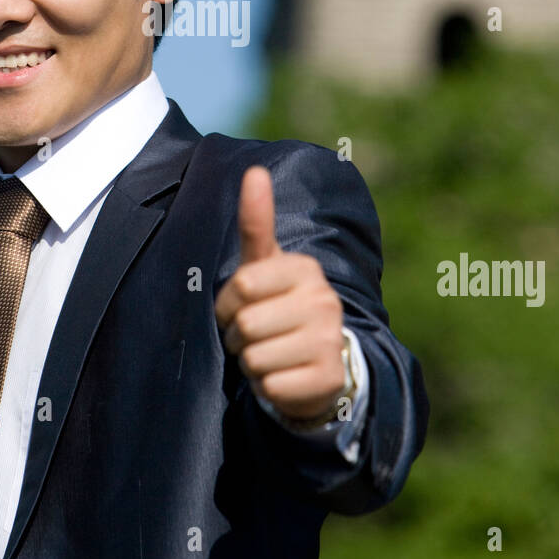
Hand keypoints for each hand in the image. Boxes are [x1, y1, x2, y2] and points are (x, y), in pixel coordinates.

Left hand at [214, 165, 348, 422]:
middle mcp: (324, 301)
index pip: (242, 285)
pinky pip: (271, 387)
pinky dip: (267, 387)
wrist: (317, 363)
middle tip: (257, 336)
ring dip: (252, 363)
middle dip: (238, 336)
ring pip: (256, 358)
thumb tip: (254, 170)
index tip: (244, 305)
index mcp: (305, 269)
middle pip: (246, 325)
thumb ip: (257, 221)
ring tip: (271, 355)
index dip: (230, 303)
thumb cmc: (278, 306)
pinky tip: (284, 377)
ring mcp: (329, 341)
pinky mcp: (328, 379)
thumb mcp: (265, 265)